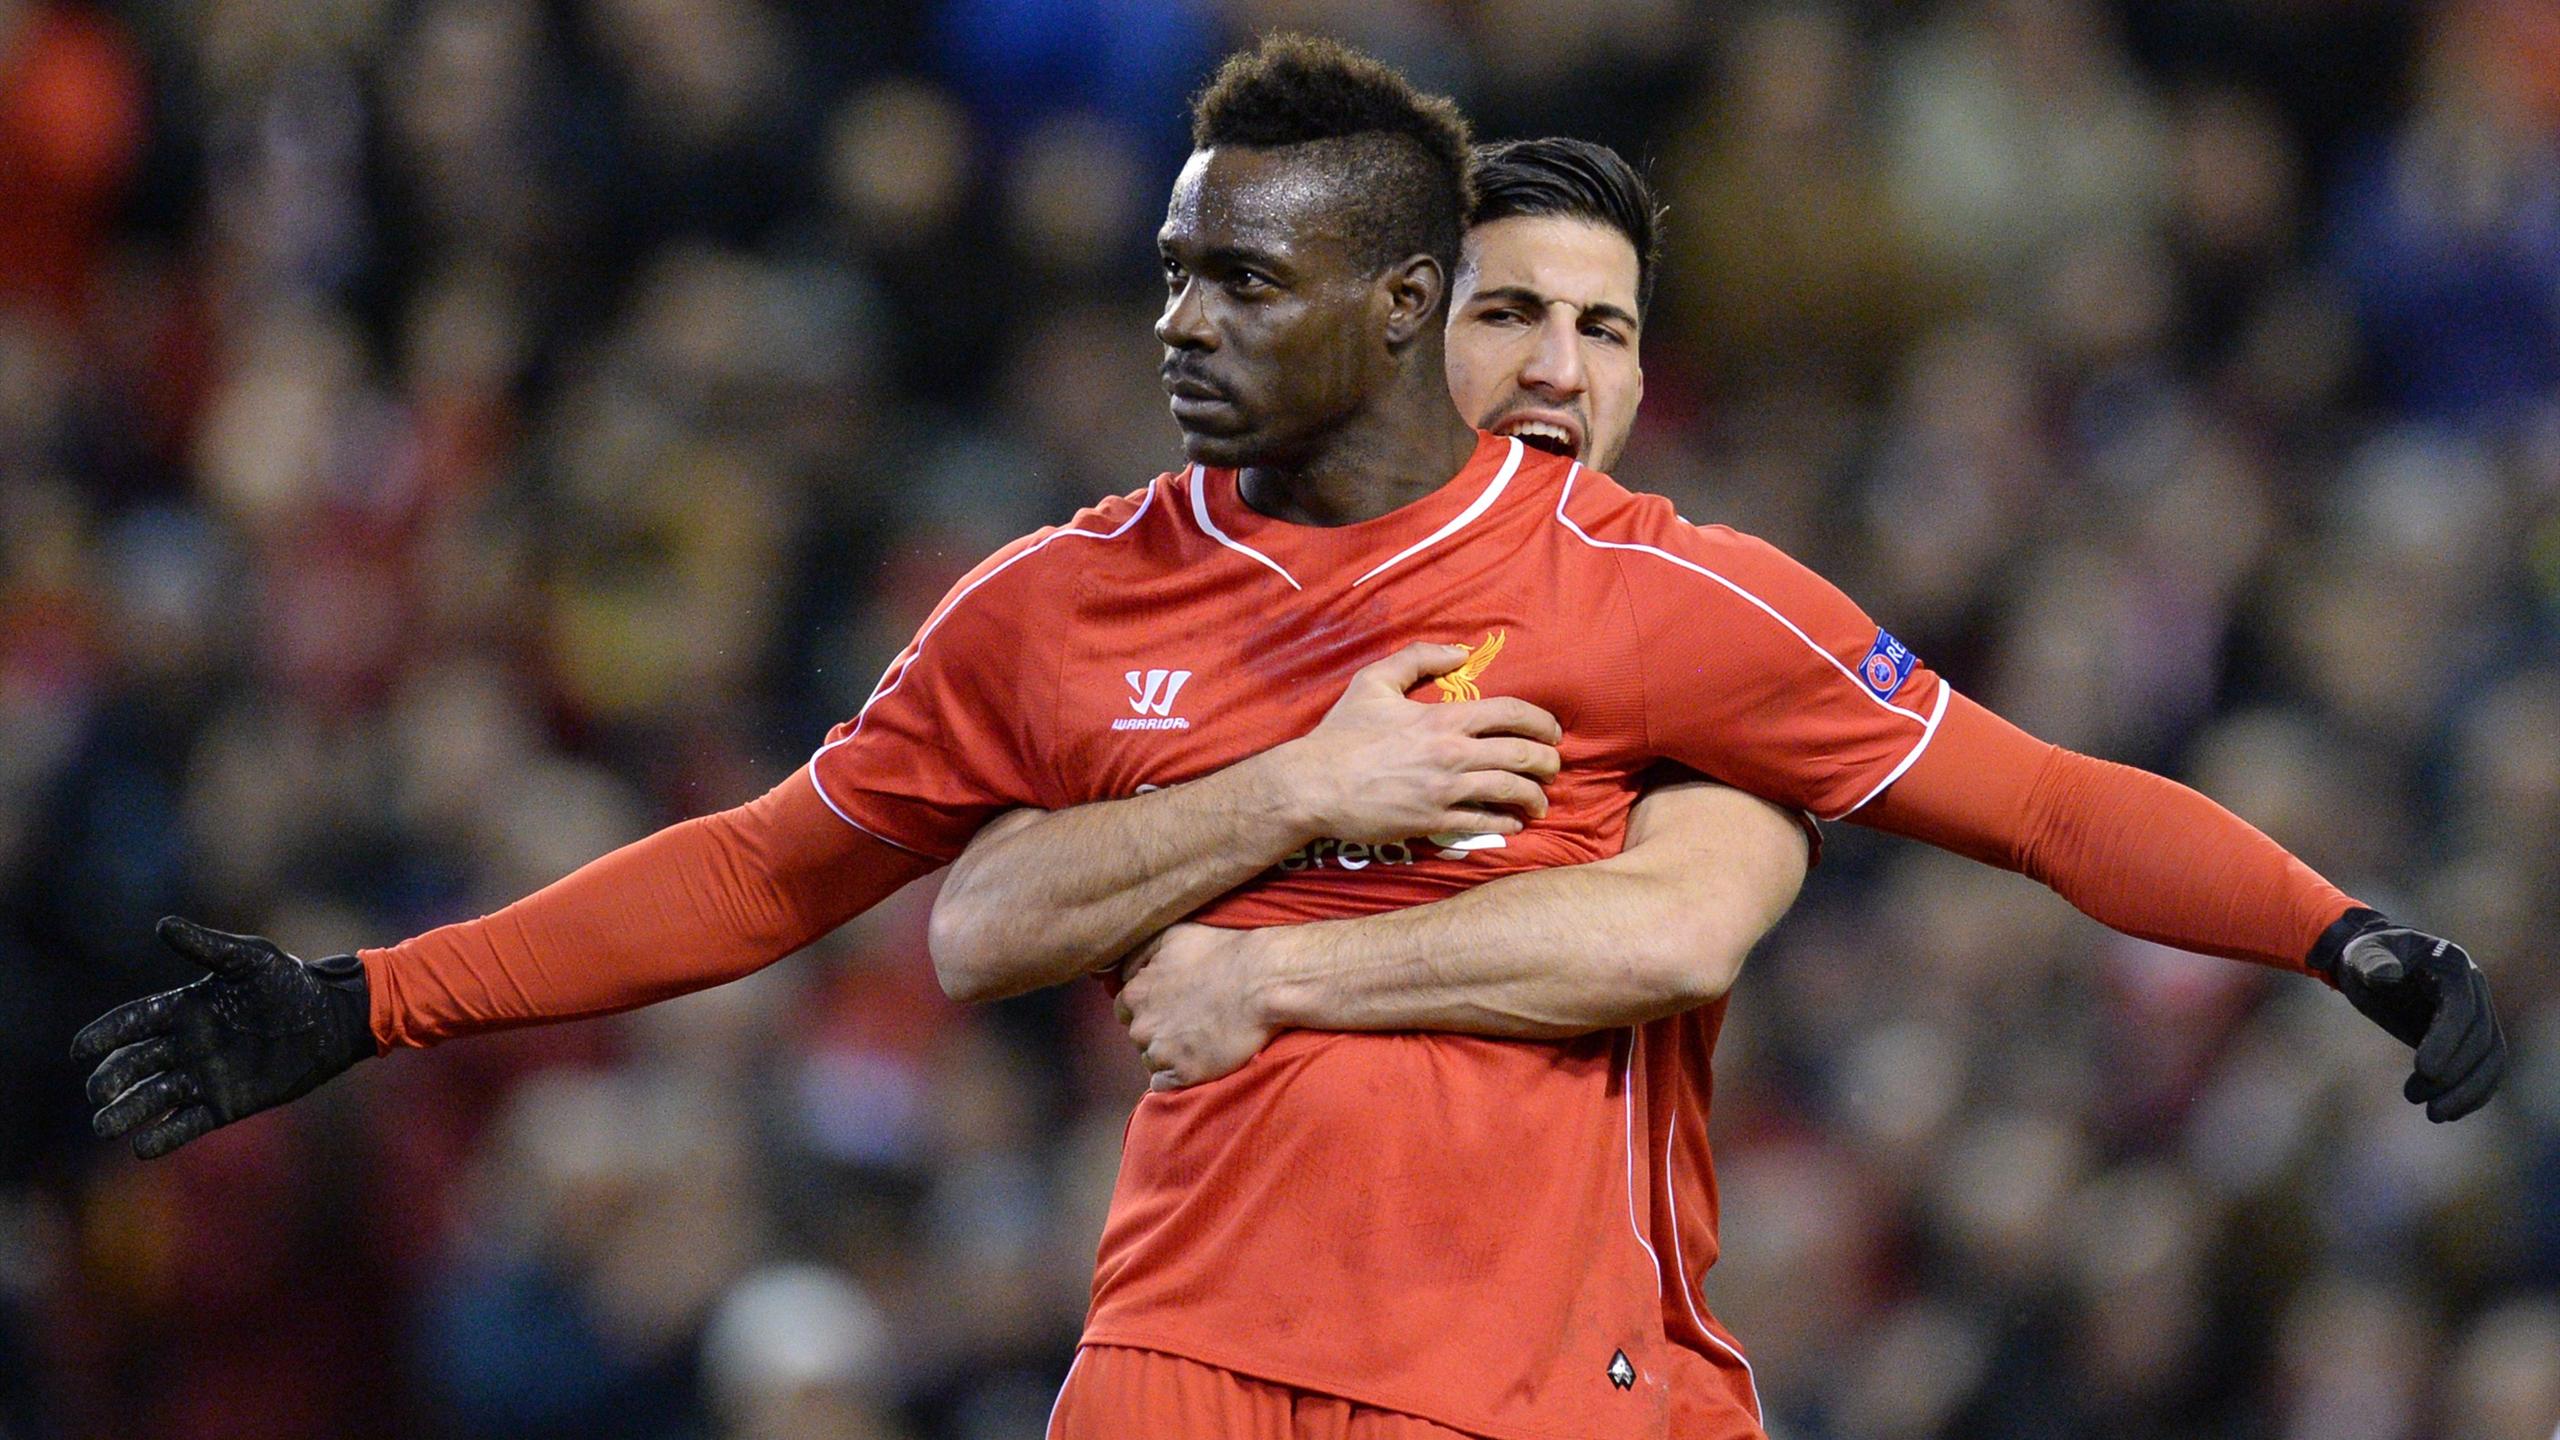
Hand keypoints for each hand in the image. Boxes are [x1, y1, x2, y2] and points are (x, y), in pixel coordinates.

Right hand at [72, 917, 375, 1157]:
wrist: (333, 1019)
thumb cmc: (292, 983)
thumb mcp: (250, 959)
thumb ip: (206, 947)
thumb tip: (162, 925)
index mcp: (184, 1009)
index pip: (132, 1022)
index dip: (104, 1035)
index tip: (79, 1050)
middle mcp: (185, 1045)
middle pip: (134, 1064)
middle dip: (111, 1079)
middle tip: (97, 1092)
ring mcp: (203, 1076)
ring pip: (152, 1097)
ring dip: (126, 1112)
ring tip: (105, 1126)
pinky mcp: (225, 1104)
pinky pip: (186, 1123)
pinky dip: (164, 1135)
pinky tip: (142, 1146)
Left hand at [1116, 923, 1277, 1091]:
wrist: (1263, 981)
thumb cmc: (1223, 953)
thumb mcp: (1172, 936)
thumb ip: (1140, 954)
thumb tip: (1125, 970)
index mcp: (1136, 994)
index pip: (1124, 1009)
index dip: (1148, 1007)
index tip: (1171, 1006)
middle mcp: (1142, 1026)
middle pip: (1139, 1036)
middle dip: (1159, 1030)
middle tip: (1190, 1021)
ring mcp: (1161, 1052)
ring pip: (1152, 1060)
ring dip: (1169, 1054)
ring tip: (1199, 1040)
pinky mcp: (1184, 1074)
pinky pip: (1165, 1084)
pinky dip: (1178, 1075)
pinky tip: (1199, 1060)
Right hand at [1265, 642, 1561, 844]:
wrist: (1314, 784)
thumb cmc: (1342, 732)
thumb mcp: (1374, 681)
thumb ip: (1418, 658)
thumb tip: (1459, 653)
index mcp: (1444, 718)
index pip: (1512, 713)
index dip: (1542, 721)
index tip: (1552, 732)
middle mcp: (1453, 754)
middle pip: (1522, 755)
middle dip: (1548, 762)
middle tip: (1552, 767)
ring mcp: (1446, 791)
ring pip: (1510, 792)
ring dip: (1534, 797)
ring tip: (1540, 800)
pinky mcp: (1434, 822)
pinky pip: (1484, 823)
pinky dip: (1506, 823)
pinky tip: (1513, 823)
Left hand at [2310, 910, 2506, 1122]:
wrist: (2373, 964)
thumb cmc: (2365, 956)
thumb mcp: (2361, 954)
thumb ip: (2372, 962)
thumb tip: (2385, 975)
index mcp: (2453, 966)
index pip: (2462, 1009)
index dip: (2447, 1040)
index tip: (2424, 1070)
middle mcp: (2474, 990)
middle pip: (2481, 1040)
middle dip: (2454, 1075)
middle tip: (2414, 1098)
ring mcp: (2477, 1014)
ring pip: (2490, 1060)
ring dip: (2467, 1092)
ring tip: (2432, 1114)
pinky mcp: (2468, 1037)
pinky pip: (2484, 1068)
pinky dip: (2473, 1094)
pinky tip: (2446, 1112)